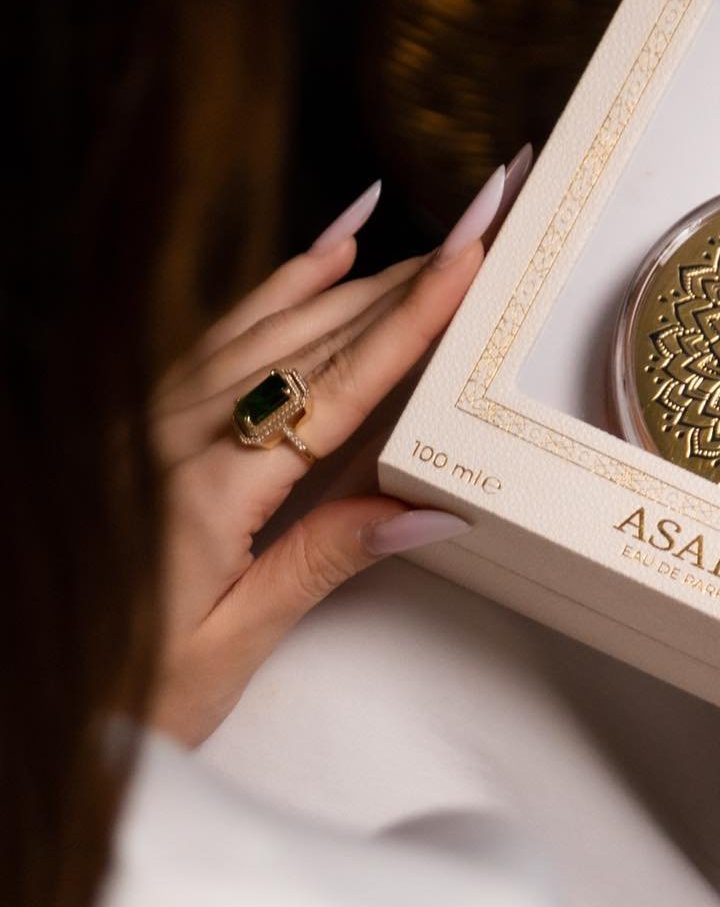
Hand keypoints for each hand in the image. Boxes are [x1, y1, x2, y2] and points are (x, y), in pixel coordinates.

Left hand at [145, 158, 526, 745]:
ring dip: (370, 273)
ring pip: (282, 319)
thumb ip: (323, 561)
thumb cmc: (118, 688)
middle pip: (323, 332)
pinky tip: (332, 248)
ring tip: (442, 233)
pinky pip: (228, 327)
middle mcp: (179, 428)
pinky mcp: (142, 411)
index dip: (415, 313)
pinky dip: (286, 281)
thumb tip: (432, 508)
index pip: (340, 383)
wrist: (14, 688)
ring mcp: (155, 410)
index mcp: (209, 486)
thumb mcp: (229, 646)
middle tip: (486, 218)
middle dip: (414, 271)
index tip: (473, 250)